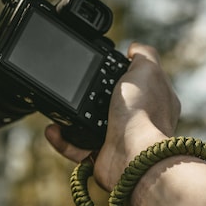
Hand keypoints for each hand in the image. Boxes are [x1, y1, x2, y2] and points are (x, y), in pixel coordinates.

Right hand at [45, 43, 179, 190]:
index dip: (118, 74)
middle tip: (73, 89)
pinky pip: (77, 147)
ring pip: (88, 126)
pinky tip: (53, 130)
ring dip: (69, 119)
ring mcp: (119, 138)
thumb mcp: (146, 70)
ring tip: (55, 111)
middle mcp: (137, 119)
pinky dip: (63, 140)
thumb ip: (142, 54)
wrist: (133, 155)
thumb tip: (132, 49)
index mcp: (152, 99)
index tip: (100, 69)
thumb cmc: (142, 112)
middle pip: (107, 103)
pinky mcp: (102, 155)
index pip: (133, 82)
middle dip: (87, 97)